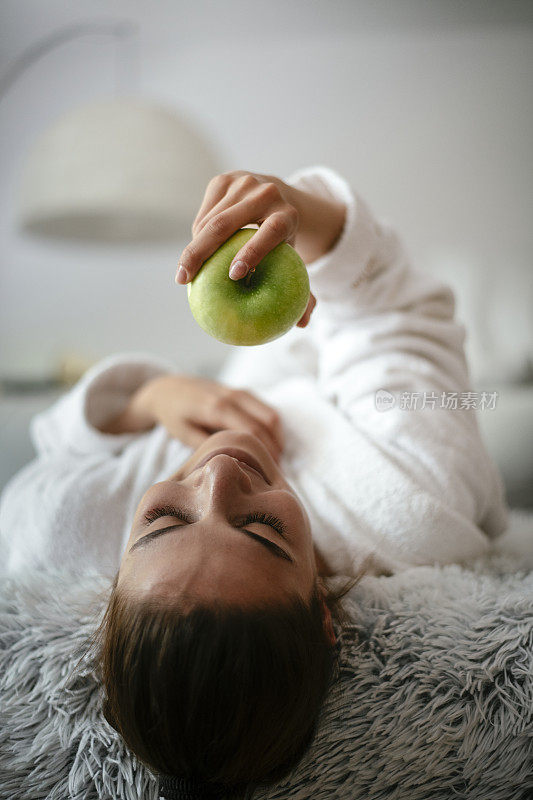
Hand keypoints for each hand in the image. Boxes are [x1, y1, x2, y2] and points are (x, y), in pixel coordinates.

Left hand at [142, 374, 283, 459]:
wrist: (167, 388)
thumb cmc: (173, 415)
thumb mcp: (184, 435)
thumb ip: (208, 446)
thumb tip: (232, 461)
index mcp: (216, 408)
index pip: (251, 431)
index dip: (264, 452)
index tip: (268, 471)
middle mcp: (232, 396)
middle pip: (267, 423)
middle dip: (275, 448)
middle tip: (275, 470)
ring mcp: (239, 391)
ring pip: (271, 414)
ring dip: (278, 437)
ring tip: (276, 458)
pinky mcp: (242, 391)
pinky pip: (266, 408)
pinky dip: (273, 427)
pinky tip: (270, 443)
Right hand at [175, 171, 317, 327]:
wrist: (277, 196)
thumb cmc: (285, 242)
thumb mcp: (296, 262)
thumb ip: (305, 292)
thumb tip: (302, 325)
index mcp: (288, 215)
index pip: (270, 232)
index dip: (252, 252)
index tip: (234, 276)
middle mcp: (265, 194)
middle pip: (226, 224)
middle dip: (200, 252)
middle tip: (185, 280)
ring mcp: (242, 183)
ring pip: (209, 220)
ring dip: (194, 248)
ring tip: (184, 274)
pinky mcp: (223, 180)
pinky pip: (203, 214)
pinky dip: (195, 236)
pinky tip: (192, 256)